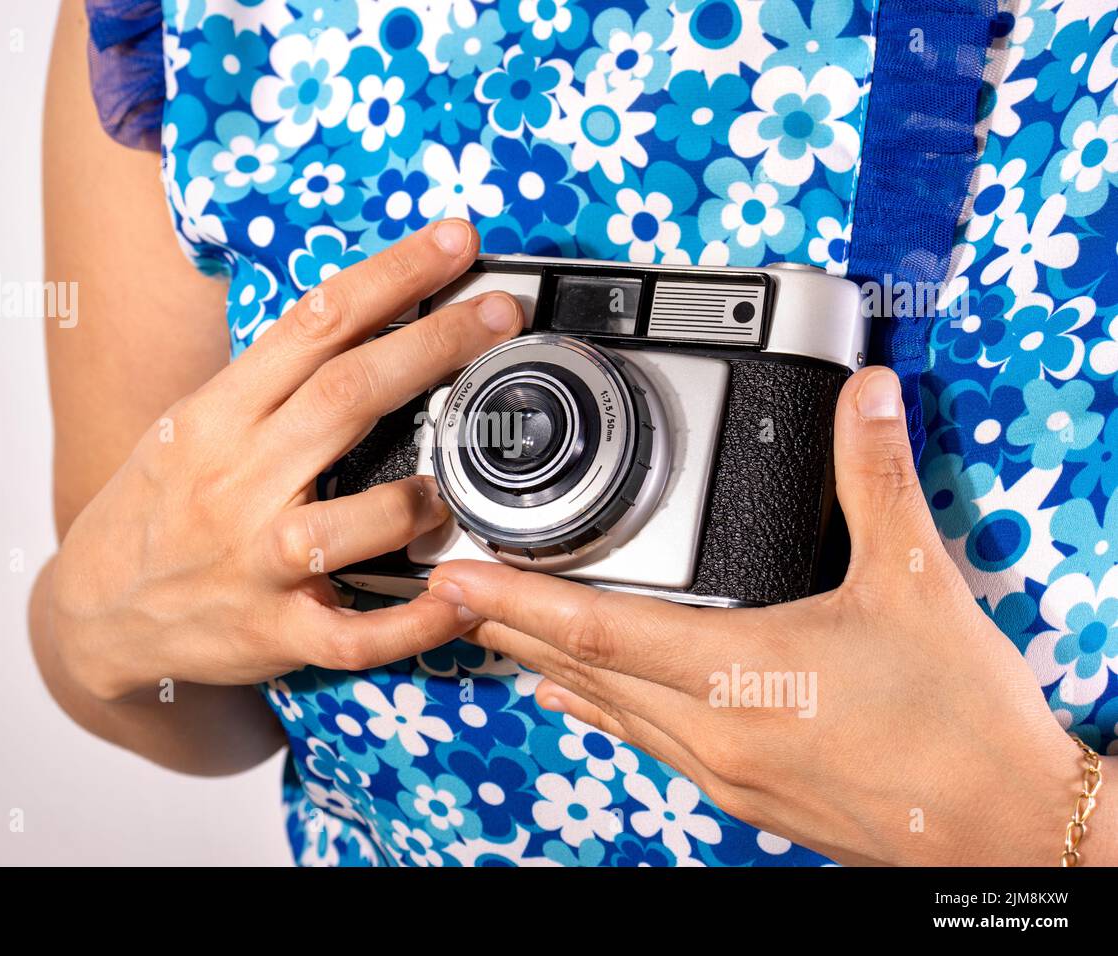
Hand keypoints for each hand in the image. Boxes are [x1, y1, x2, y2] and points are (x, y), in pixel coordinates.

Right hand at [51, 220, 519, 699]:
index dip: (391, 276)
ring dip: (414, 502)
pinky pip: (355, 637)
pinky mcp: (274, 634)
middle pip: (345, 397)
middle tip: (499, 313)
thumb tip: (360, 324)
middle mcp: (236, 481)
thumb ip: (270, 386)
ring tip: (449, 493)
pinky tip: (456, 602)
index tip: (452, 243)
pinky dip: (414, 624)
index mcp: (217, 417)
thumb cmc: (157, 511)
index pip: (312, 325)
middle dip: (433, 346)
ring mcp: (255, 563)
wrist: (96, 614)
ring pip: (348, 523)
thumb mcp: (192, 428)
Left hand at [426, 367, 1083, 865]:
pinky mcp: (748, 791)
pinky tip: (582, 695)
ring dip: (549, 664)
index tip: (455, 575)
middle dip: (508, 627)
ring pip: (610, 708)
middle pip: (581, 669)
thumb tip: (866, 399)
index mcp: (741, 674)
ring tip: (499, 631)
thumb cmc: (962, 724)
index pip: (596, 628)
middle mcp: (716, 730)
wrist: (1009, 830)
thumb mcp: (918, 585)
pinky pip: (649, 739)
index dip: (516, 597)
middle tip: (448, 594)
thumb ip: (878, 480)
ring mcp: (726, 769)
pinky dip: (603, 704)